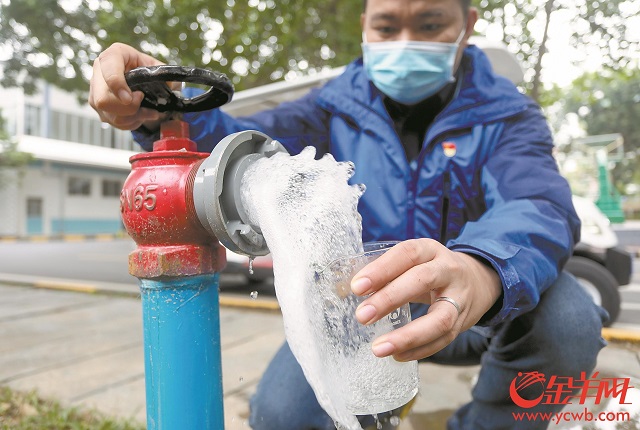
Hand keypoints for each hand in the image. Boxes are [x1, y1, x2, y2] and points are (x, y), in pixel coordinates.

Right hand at [89, 43, 168, 130]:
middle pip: (103, 100)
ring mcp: (95, 90)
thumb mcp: (157, 68)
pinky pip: (113, 122)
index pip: (108, 68)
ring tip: (148, 112)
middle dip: (128, 109)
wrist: (138, 78)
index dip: (117, 85)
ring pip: (108, 114)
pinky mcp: (98, 106)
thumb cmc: (145, 70)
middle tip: (142, 101)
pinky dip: (130, 123)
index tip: (129, 98)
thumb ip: (166, 75)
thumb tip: (173, 86)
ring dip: (133, 117)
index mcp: (114, 55)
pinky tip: (139, 116)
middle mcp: (100, 71)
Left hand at [350, 238, 501, 360]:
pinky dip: (419, 350)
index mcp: (429, 250)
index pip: (406, 254)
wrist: (478, 280)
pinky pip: (444, 339)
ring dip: (407, 336)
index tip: (357, 287)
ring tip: (378, 348)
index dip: (381, 269)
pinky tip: (396, 355)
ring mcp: (459, 297)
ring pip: (439, 319)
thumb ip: (383, 274)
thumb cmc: (431, 270)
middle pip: (422, 281)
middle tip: (362, 316)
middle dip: (389, 299)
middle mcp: (448, 269)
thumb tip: (342, 290)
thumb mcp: (413, 262)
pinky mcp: (463, 322)